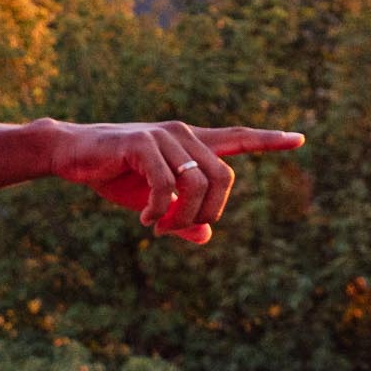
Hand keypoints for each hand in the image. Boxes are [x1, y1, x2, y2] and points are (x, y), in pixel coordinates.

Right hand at [46, 120, 304, 242]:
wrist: (71, 154)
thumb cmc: (114, 176)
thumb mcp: (151, 203)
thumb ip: (180, 218)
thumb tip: (205, 236)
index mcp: (191, 144)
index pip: (238, 138)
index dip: (269, 141)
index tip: (299, 139)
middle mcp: (184, 134)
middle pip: (224, 176)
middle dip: (210, 211)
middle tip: (181, 229)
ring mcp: (164, 136)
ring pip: (198, 184)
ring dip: (181, 216)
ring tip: (158, 227)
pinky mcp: (142, 143)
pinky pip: (167, 185)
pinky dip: (160, 211)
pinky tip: (146, 220)